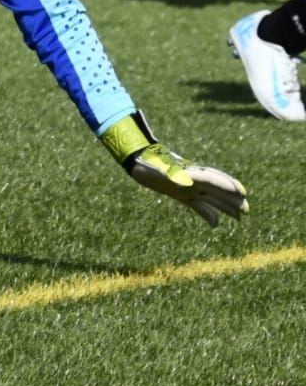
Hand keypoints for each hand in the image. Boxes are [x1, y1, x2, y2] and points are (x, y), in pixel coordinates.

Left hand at [101, 112, 247, 225]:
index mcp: (188, 171)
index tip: (240, 191)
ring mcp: (190, 187)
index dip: (226, 185)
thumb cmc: (147, 163)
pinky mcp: (183, 195)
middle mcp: (193, 179)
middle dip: (232, 198)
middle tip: (246, 210)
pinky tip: (216, 224)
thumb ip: (171, 175)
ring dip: (226, 206)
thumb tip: (184, 181)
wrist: (138, 161)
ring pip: (212, 198)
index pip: (211, 179)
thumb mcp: (157, 170)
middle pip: (217, 189)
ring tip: (240, 216)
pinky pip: (199, 205)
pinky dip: (208, 214)